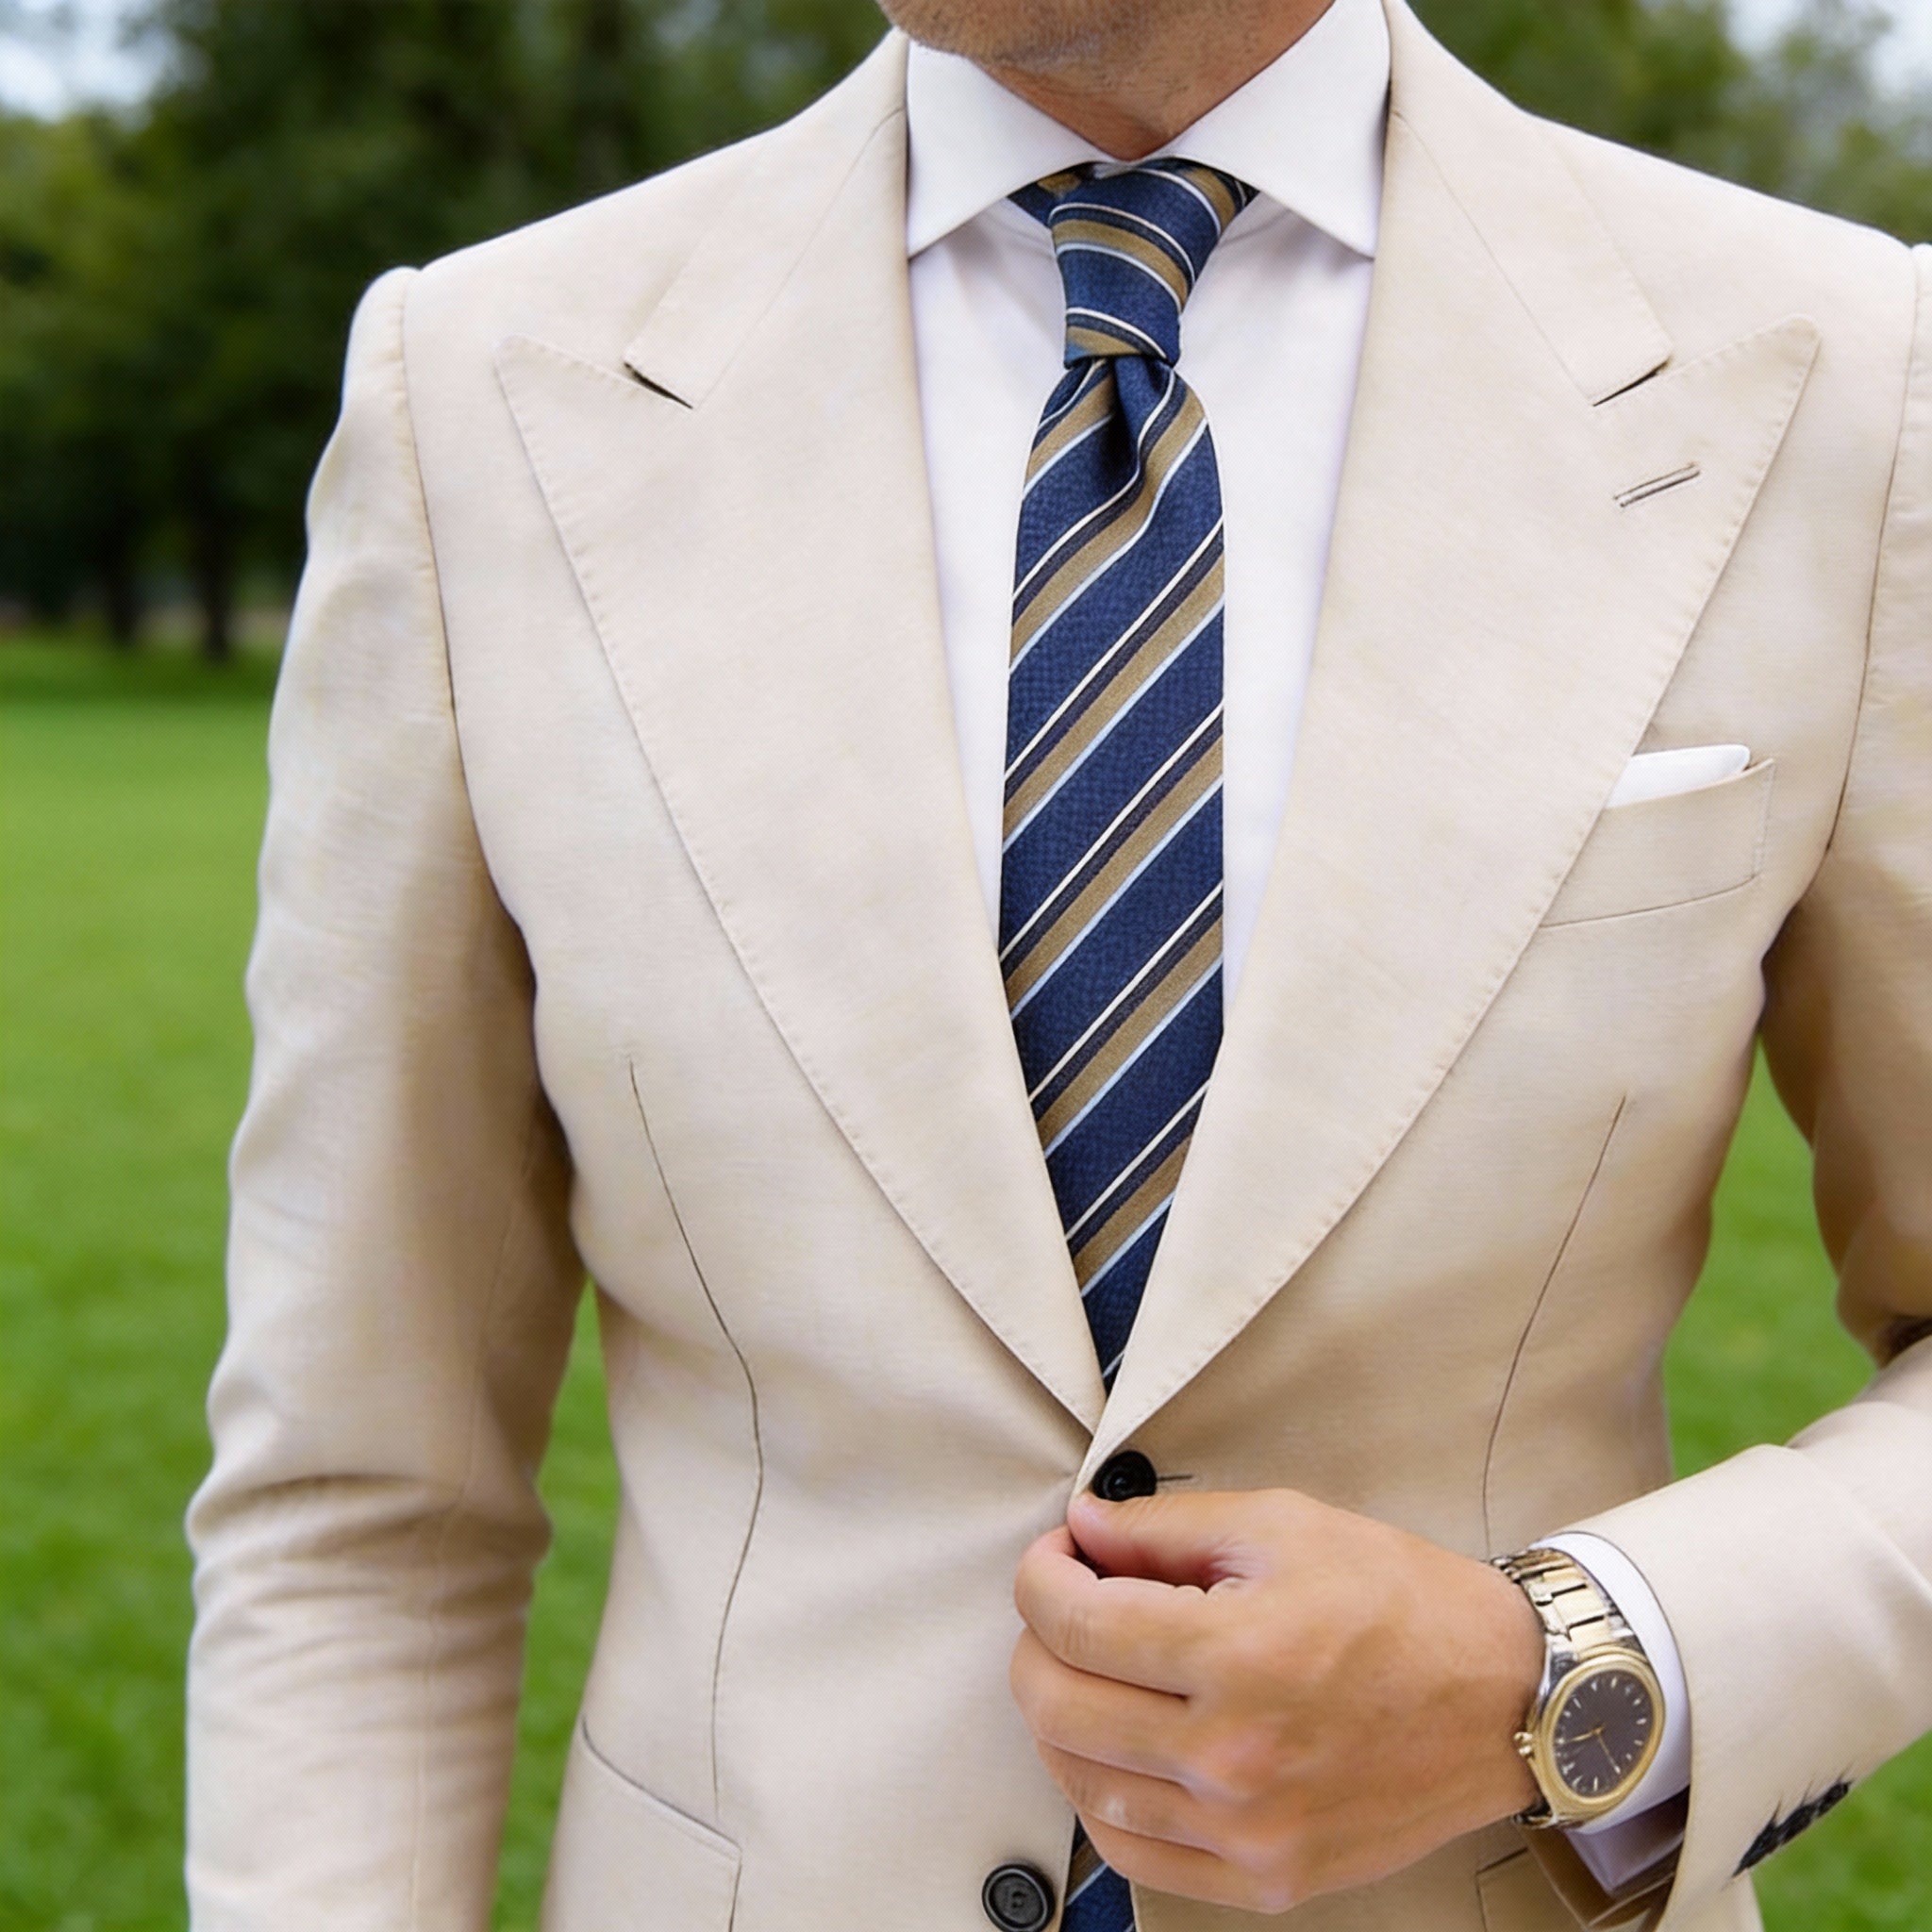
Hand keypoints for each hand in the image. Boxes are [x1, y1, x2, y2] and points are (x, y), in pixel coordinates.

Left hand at [1009, 1486, 1544, 1913]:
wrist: (1504, 1698)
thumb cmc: (1402, 1602)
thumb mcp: (1284, 1525)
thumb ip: (1166, 1529)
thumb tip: (1082, 1530)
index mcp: (1238, 1653)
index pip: (1073, 1623)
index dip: (1041, 1576)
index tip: (1055, 1557)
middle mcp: (1234, 1754)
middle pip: (1056, 1705)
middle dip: (1036, 1642)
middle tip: (1063, 1607)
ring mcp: (1249, 1830)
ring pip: (1081, 1783)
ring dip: (1059, 1719)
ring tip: (1089, 1672)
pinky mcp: (1269, 1878)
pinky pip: (1134, 1855)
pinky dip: (1100, 1799)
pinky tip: (1118, 1751)